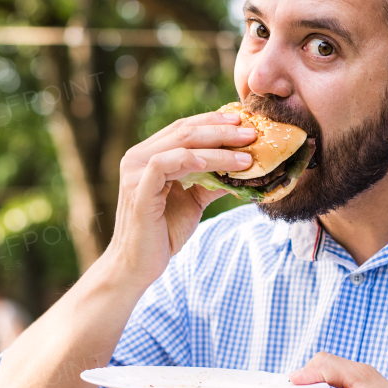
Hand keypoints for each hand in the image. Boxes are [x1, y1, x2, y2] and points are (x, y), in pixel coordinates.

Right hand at [106, 109, 256, 286]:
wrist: (138, 266)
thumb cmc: (164, 233)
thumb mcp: (194, 200)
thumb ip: (212, 180)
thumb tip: (245, 166)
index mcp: (148, 155)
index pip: (183, 128)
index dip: (214, 121)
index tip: (244, 122)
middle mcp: (137, 158)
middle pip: (184, 131)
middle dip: (222, 130)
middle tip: (252, 132)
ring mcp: (135, 173)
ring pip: (180, 145)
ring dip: (217, 147)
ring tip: (246, 155)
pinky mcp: (138, 191)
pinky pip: (164, 165)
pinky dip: (191, 160)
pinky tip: (215, 163)